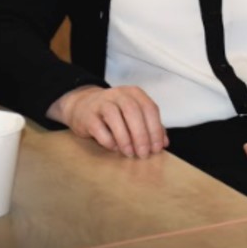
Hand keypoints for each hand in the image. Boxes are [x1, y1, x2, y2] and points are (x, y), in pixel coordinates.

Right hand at [47, 85, 167, 158]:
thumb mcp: (133, 115)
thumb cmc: (113, 113)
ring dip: (125, 139)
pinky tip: (114, 148)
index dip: (155, 129)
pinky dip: (108, 140)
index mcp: (134, 93)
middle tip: (144, 154)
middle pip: (134, 112)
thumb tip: (164, 143)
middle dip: (141, 136)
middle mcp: (119, 94)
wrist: (82, 106)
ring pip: (115, 118)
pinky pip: (99, 128)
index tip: (157, 148)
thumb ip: (149, 126)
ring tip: (130, 153)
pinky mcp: (88, 115)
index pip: (150, 109)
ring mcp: (101, 102)